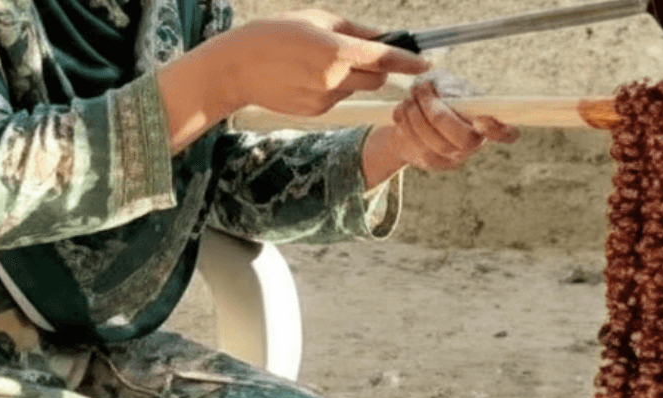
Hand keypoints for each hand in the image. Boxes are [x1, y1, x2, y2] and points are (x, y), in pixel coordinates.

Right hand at [195, 10, 430, 116]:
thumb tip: (383, 37)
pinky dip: (333, 87)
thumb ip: (355, 30)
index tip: (426, 63)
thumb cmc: (274, 34)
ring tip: (317, 61)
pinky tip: (306, 76)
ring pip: (356, 88)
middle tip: (356, 52)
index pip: (385, 59)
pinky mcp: (316, 112)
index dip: (409, 62)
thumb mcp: (316, 19)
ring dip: (350, 76)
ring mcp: (326, 99)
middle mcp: (335, 79)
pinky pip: (338, 97)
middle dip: (376, 68)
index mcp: (337, 52)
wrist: (236, 68)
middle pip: (377, 78)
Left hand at [363, 81, 520, 181]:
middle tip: (421, 89)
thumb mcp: (447, 83)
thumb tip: (445, 95)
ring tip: (410, 94)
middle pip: (465, 139)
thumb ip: (451, 88)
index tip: (482, 119)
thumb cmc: (437, 92)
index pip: (506, 133)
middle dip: (437, 113)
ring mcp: (453, 156)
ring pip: (436, 143)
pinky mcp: (431, 161)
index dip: (497, 130)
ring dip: (416, 113)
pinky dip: (405, 122)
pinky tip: (403, 109)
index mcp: (487, 121)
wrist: (413, 116)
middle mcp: (474, 143)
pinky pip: (417, 146)